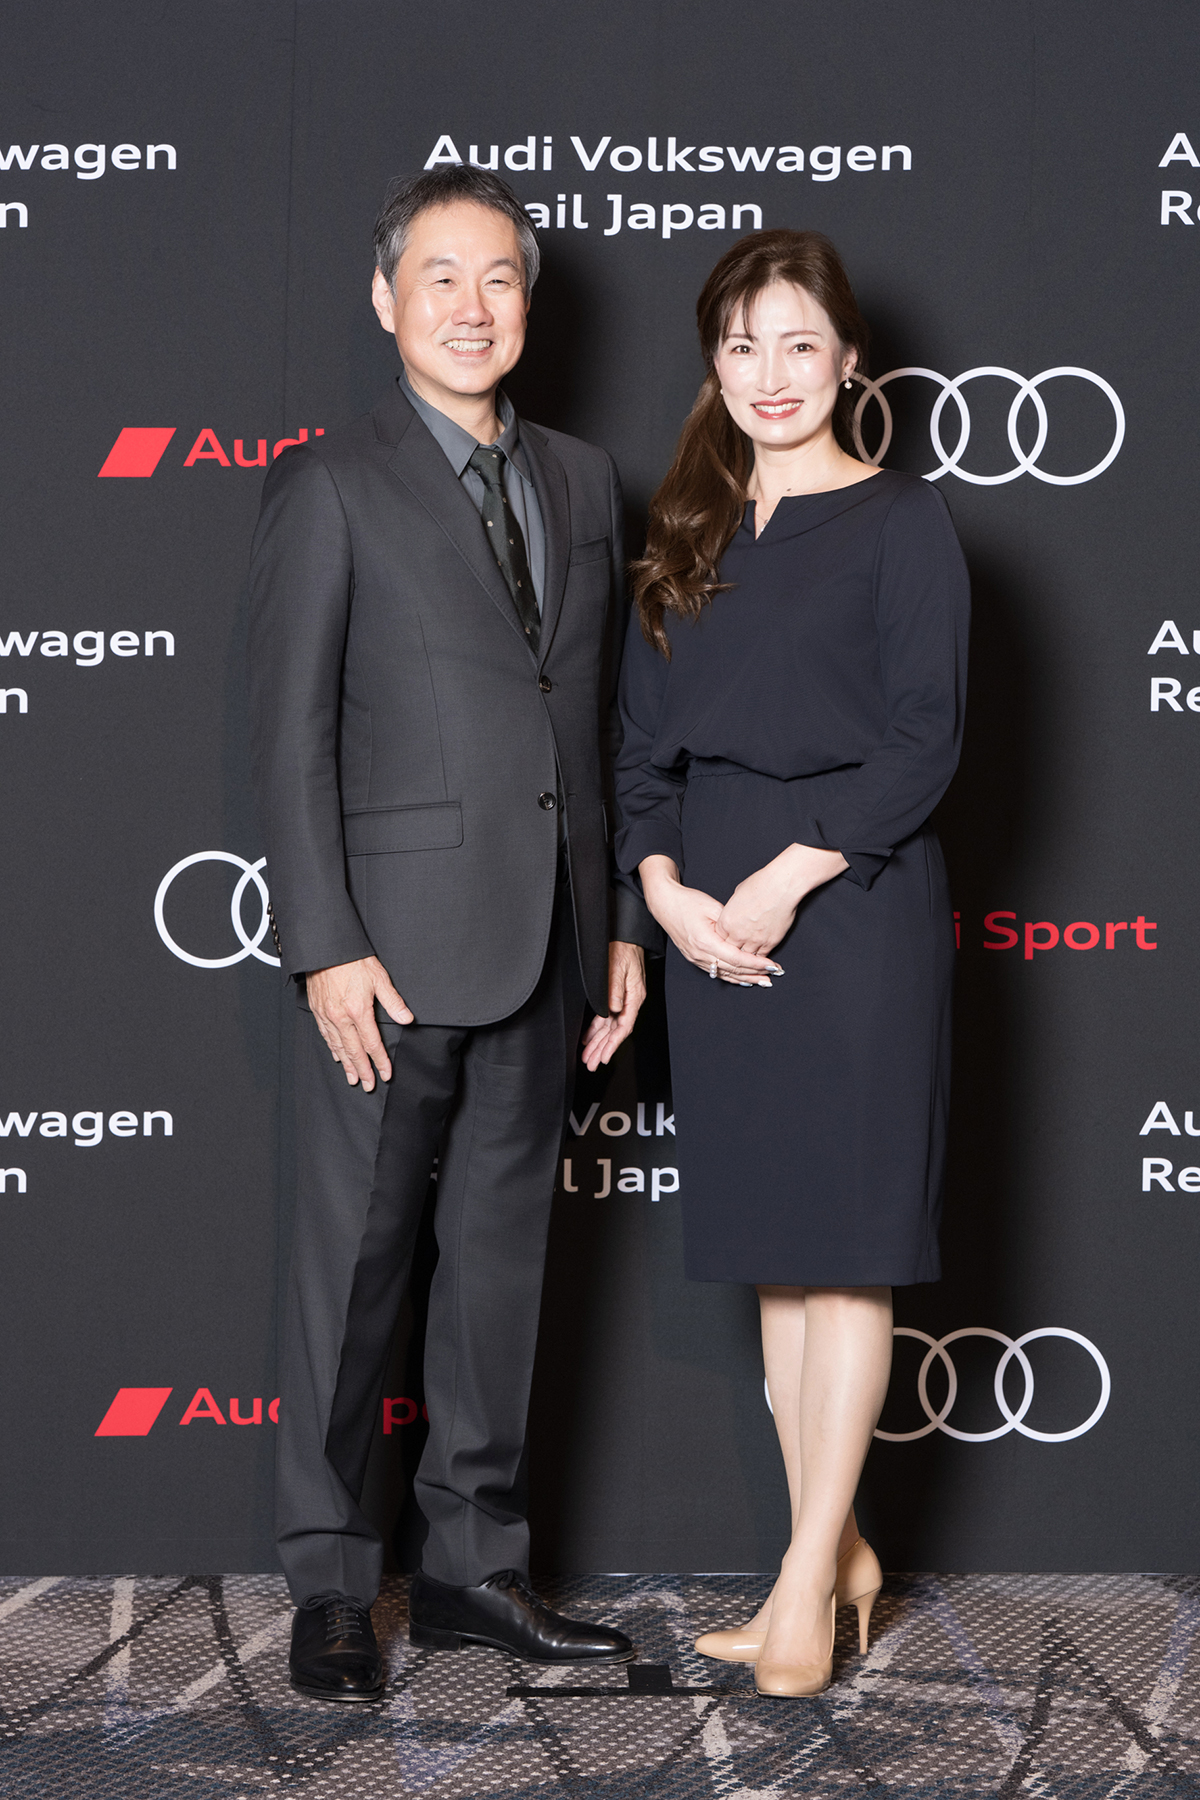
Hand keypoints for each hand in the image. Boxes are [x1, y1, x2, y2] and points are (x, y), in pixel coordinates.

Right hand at [306, 955, 413, 1090]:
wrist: (326, 948)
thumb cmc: (352, 959)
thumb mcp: (379, 978)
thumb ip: (393, 1001)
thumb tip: (407, 1018)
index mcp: (358, 1010)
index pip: (372, 1044)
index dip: (380, 1061)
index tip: (385, 1074)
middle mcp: (340, 1017)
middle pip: (354, 1051)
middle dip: (363, 1070)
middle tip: (368, 1085)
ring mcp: (327, 1015)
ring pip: (338, 1046)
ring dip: (347, 1064)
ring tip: (353, 1078)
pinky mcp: (317, 1010)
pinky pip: (325, 1035)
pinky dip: (332, 1048)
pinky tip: (337, 1056)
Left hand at [581, 942, 646, 1070]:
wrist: (625, 938)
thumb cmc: (623, 949)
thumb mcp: (618, 967)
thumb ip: (615, 988)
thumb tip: (612, 1008)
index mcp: (634, 997)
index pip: (624, 1026)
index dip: (613, 1044)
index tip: (604, 1056)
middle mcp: (629, 1001)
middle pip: (615, 1031)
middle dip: (603, 1049)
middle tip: (592, 1064)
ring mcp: (622, 1001)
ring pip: (609, 1028)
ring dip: (598, 1043)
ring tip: (589, 1057)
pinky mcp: (614, 997)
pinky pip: (605, 1018)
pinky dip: (596, 1030)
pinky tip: (589, 1039)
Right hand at [638, 855, 778, 985]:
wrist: (665, 904)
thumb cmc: (687, 902)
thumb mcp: (713, 907)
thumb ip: (730, 923)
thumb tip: (746, 935)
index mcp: (705, 941)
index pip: (736, 958)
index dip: (756, 963)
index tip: (772, 964)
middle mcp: (700, 954)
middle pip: (732, 970)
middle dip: (755, 973)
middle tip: (774, 975)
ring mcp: (696, 958)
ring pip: (725, 974)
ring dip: (745, 978)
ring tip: (763, 981)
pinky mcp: (695, 958)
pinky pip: (716, 972)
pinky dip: (732, 977)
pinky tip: (744, 979)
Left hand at [717, 843, 848, 954]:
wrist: (780, 886)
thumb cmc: (760, 885)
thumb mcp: (737, 895)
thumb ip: (734, 908)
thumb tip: (736, 911)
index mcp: (726, 921)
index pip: (719, 938)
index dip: (724, 939)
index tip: (727, 940)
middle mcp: (737, 934)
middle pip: (731, 951)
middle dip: (733, 950)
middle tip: (736, 952)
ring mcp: (754, 940)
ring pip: (746, 957)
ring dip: (746, 957)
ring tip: (748, 957)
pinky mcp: (769, 942)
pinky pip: (762, 956)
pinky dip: (760, 958)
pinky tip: (760, 958)